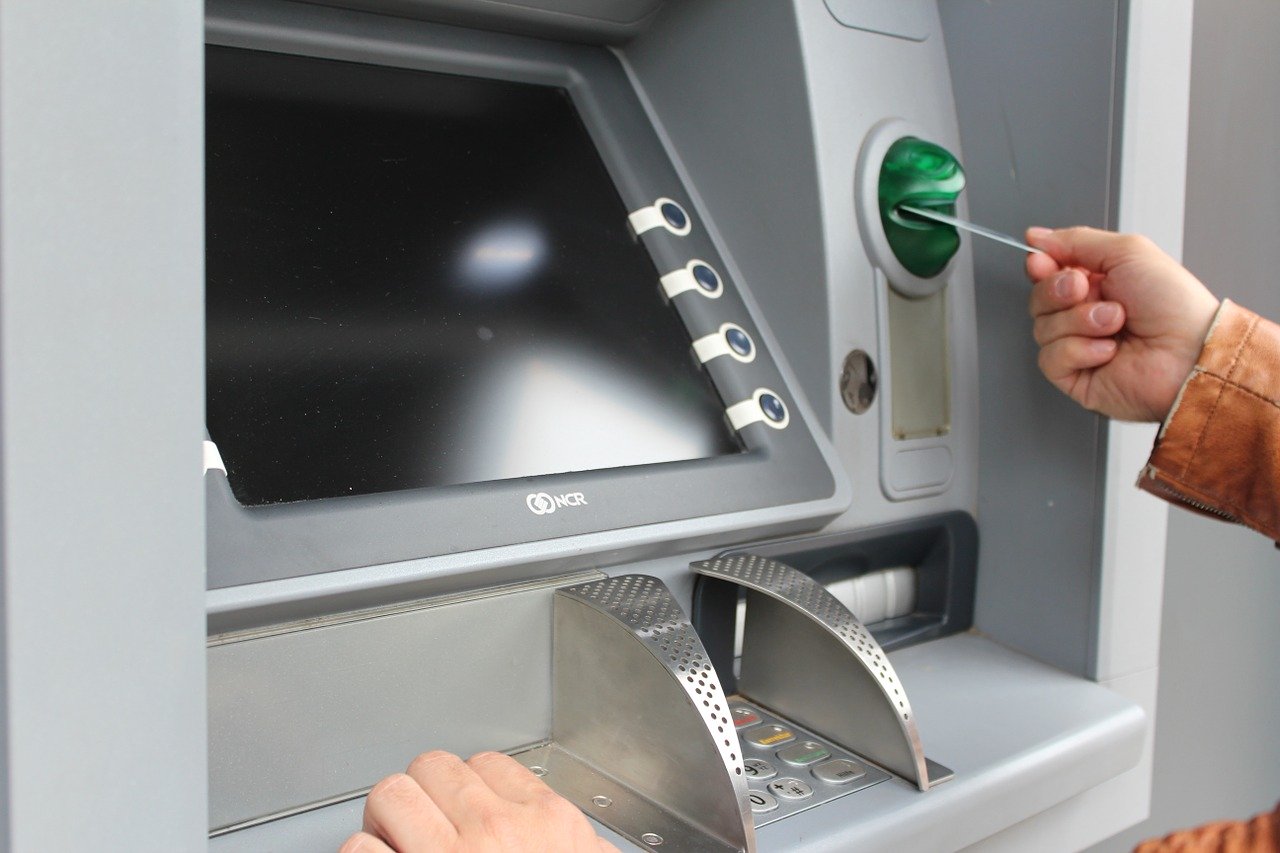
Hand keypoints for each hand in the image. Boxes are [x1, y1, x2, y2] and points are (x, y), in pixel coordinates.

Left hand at [341, 751, 618, 852]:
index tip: (464, 810)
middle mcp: (497, 833)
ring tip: (393, 841)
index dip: (470, 787)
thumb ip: (583, 844)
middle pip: (434, 767)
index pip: (492, 764)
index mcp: (548, 824)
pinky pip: (360, 848)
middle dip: (423, 795)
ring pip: (391, 794)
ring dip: (386, 821)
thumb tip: (585, 840)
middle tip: (421, 824)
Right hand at [1025, 226, 1219, 421]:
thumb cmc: (1174, 305)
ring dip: (1080, 322)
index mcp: (1095, 283)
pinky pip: (1050, 358)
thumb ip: (1076, 240)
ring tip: (1115, 323)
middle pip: (1038, 299)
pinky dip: (1079, 350)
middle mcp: (1084, 314)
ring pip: (1041, 328)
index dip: (1040, 266)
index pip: (1046, 272)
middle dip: (1058, 291)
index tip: (1042, 262)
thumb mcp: (1127, 252)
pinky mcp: (1074, 376)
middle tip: (1086, 291)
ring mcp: (1077, 346)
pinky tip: (1109, 351)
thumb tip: (1036, 237)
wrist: (1190, 352)